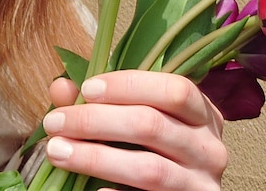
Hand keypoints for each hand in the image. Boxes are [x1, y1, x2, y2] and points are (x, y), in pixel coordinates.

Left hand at [42, 70, 228, 190]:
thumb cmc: (153, 153)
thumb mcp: (136, 122)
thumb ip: (101, 103)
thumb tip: (61, 88)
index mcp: (203, 114)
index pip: (174, 90)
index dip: (129, 86)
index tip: (86, 89)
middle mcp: (209, 148)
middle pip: (153, 126)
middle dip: (96, 121)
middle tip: (55, 123)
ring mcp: (201, 184)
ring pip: (148, 168)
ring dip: (96, 157)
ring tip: (57, 151)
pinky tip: (91, 189)